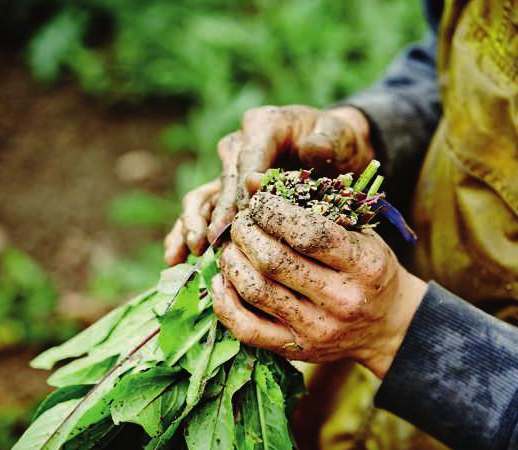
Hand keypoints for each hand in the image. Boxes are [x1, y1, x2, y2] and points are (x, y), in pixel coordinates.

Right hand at [164, 105, 374, 265]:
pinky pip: (203, 211)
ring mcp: (230, 169)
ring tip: (192, 250)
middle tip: (214, 241)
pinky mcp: (227, 191)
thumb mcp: (339, 136)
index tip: (242, 219)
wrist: (335, 148)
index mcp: (263, 126)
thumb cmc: (338, 141)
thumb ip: (326, 143)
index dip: (242, 191)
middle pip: (222, 182)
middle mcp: (240, 145)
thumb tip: (308, 152)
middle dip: (217, 213)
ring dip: (192, 223)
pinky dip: (187, 231)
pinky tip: (177, 256)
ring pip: (204, 197)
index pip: (248, 160)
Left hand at [211, 192, 425, 378]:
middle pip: (274, 261)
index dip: (273, 212)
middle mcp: (342, 300)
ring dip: (232, 261)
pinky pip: (247, 329)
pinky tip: (222, 279)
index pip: (309, 234)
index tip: (261, 202)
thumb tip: (252, 182)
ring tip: (232, 246)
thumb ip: (311, 204)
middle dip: (247, 233)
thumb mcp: (357, 231)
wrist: (388, 325)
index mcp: (364, 265)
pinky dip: (225, 302)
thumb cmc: (368, 268)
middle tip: (242, 222)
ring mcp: (317, 329)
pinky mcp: (296, 350)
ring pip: (256, 291)